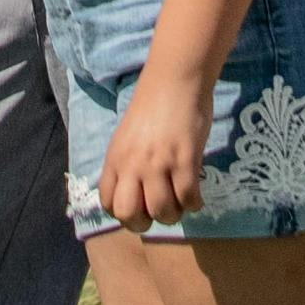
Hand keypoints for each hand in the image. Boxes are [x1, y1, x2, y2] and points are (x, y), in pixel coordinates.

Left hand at [93, 77, 206, 231]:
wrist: (174, 81)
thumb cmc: (152, 107)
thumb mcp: (126, 138)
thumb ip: (125, 164)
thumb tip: (131, 192)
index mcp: (115, 159)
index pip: (108, 204)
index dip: (123, 214)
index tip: (139, 209)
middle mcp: (132, 165)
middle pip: (129, 215)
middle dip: (144, 224)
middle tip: (158, 213)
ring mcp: (158, 163)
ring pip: (161, 211)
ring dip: (172, 215)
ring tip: (179, 205)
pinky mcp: (185, 160)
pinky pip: (188, 198)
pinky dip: (194, 204)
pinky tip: (196, 197)